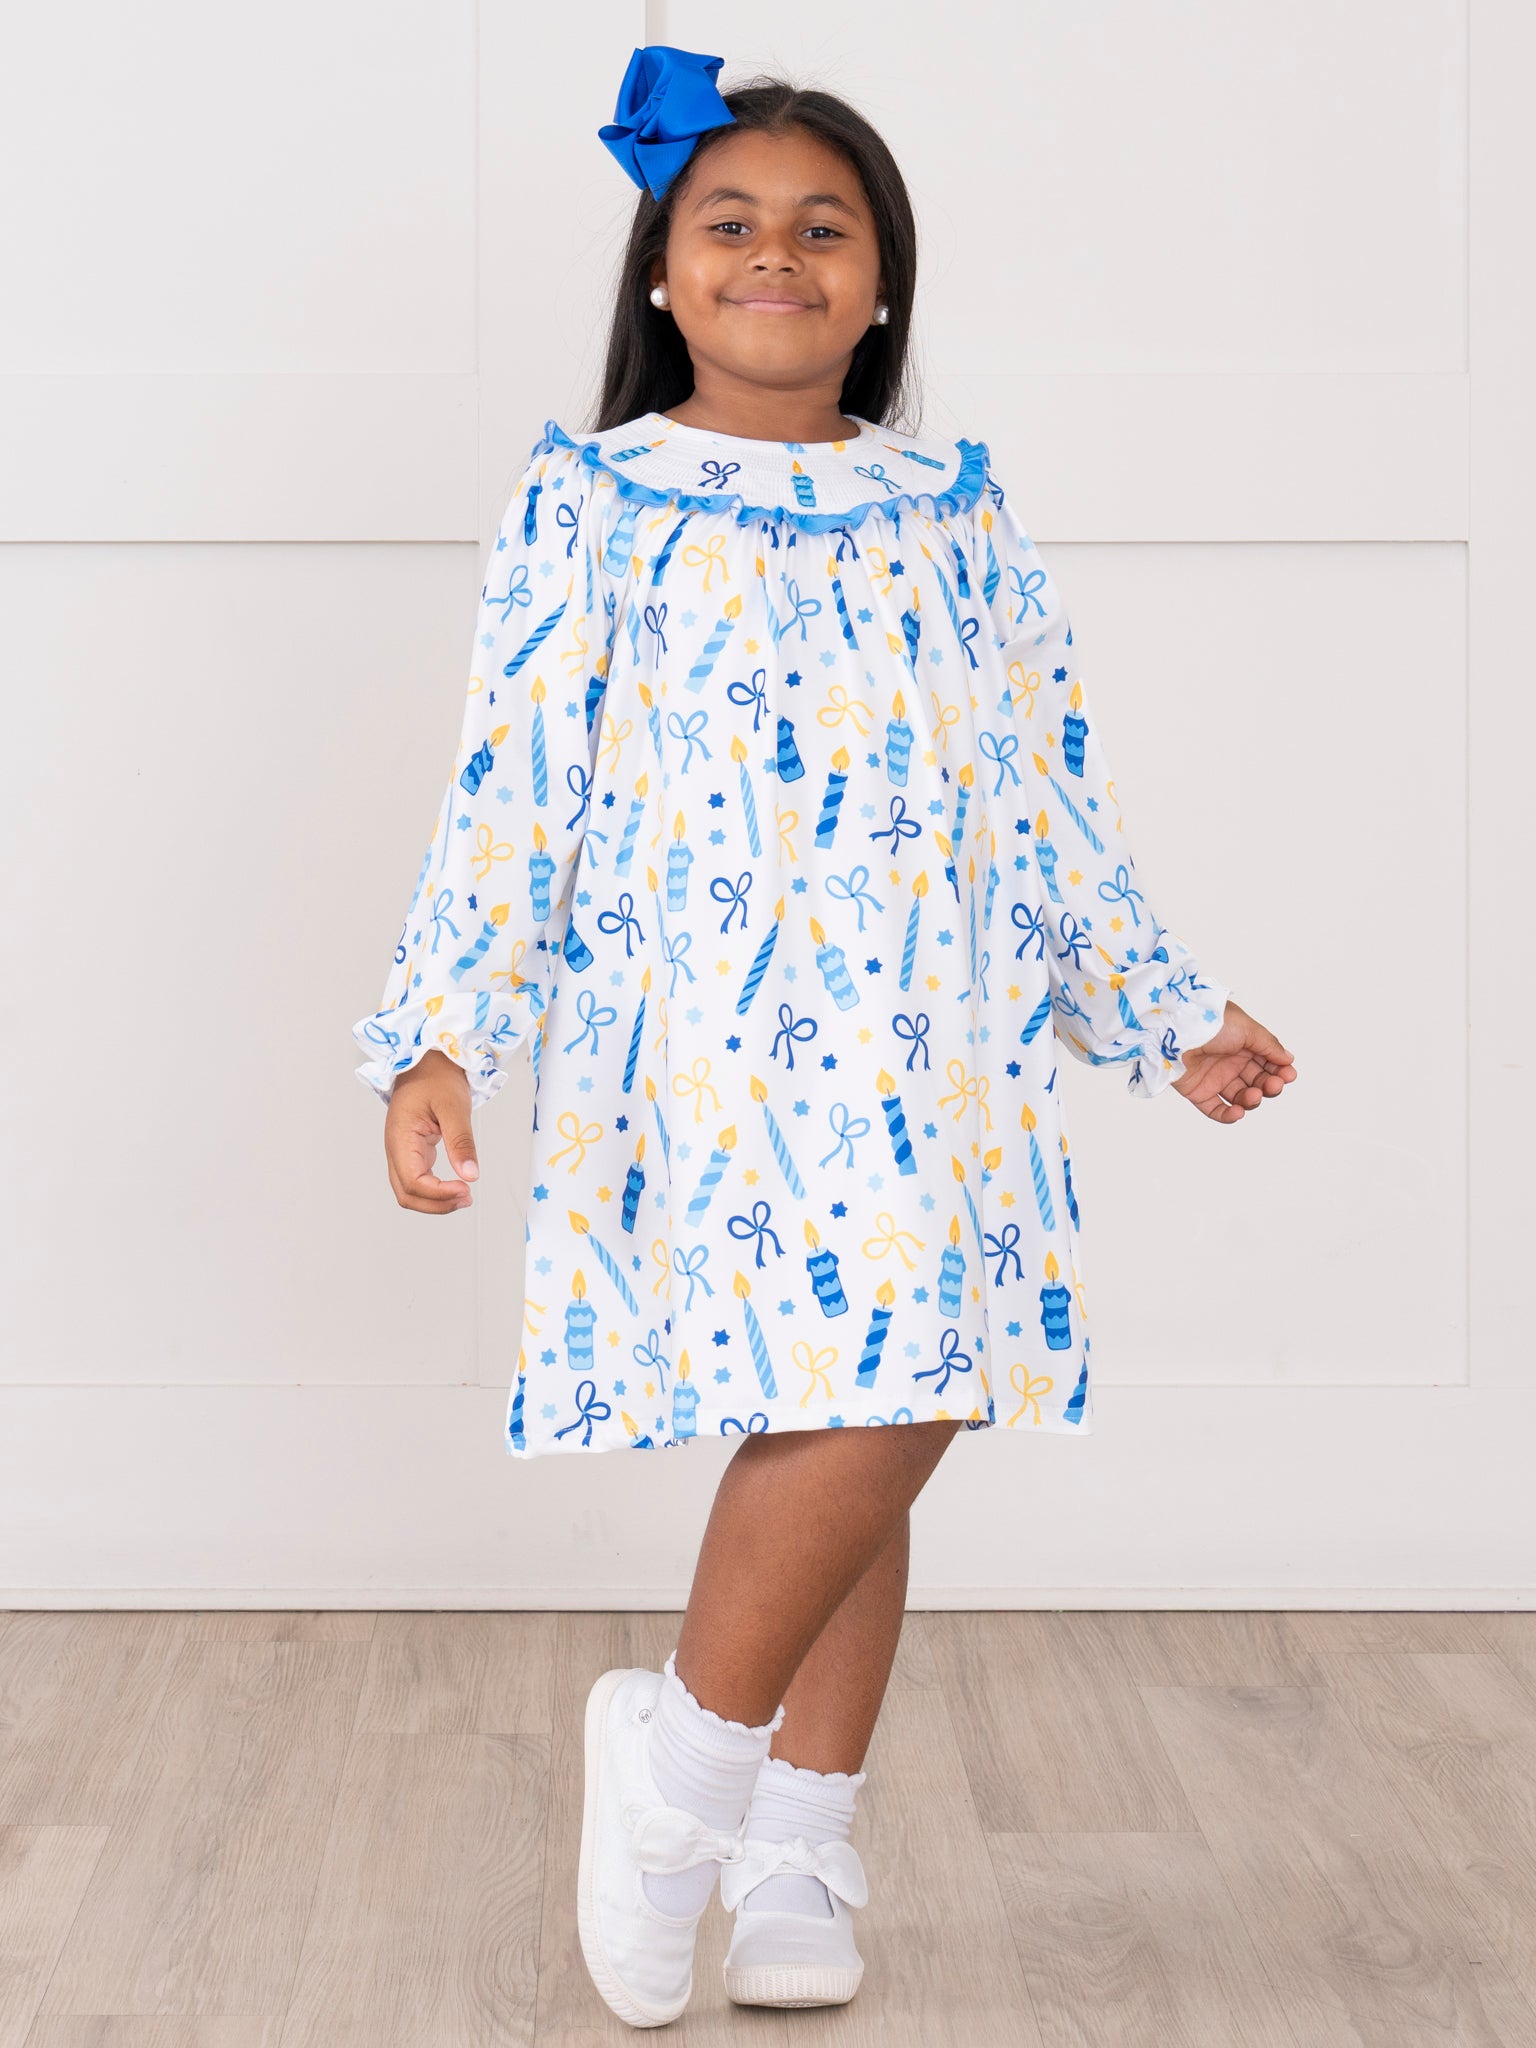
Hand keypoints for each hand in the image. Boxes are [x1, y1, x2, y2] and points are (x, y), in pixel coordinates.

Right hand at [384, 1049, 480, 1210]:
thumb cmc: (437, 1076)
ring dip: (435, 1200)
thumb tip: (471, 1176)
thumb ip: (461, 1142)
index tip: (466, 1189)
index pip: (412, 1182)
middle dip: (435, 1204)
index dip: (438, 1193)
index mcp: (400, 1138)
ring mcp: (402, 1151)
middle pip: (406, 1193)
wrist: (427, 1059)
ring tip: (464, 1195)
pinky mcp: (412, 1150)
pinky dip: (435, 1189)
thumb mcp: (454, 1106)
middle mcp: (396, 1148)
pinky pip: (418, 1179)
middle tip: (467, 1197)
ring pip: (410, 1190)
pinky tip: (456, 1185)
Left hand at [1172, 1001, 1295, 1122]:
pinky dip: (1229, 1115)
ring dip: (1252, 1100)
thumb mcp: (1247, 1028)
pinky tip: (1238, 1112)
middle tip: (1273, 1085)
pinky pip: (1216, 1109)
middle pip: (1257, 1081)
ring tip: (1253, 1095)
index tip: (1288, 1075)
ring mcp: (1214, 1077)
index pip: (1267, 1062)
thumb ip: (1268, 1045)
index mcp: (1242, 1043)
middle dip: (1269, 1085)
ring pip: (1240, 1097)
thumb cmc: (1211, 1022)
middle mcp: (1229, 1061)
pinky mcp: (1198, 1092)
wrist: (1176, 1030)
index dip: (1279, 1070)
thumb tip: (1287, 1059)